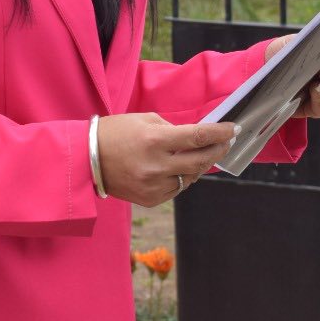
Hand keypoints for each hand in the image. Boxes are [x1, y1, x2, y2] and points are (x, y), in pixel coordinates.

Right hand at [95, 113, 236, 206]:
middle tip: (226, 143)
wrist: (86, 160)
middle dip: (217, 150)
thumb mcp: (144, 120)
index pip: (198, 137)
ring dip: (199, 165)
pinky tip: (178, 168)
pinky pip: (176, 189)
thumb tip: (196, 137)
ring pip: (191, 177)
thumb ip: (172, 129)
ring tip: (201, 155)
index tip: (233, 129)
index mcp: (155, 141)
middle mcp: (157, 166)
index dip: (219, 133)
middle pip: (201, 160)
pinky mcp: (151, 200)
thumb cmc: (115, 133)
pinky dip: (181, 178)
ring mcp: (154, 186)